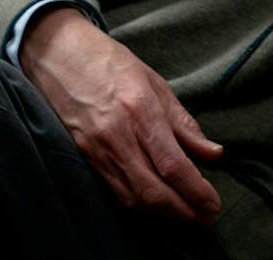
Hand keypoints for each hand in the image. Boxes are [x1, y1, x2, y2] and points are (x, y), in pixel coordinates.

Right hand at [19, 6, 222, 223]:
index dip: (196, 191)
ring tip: (188, 216)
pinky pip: (115, 192)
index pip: (172, 164)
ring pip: (134, 199)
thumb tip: (214, 154)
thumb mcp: (155, 83)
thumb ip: (184, 124)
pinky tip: (157, 206)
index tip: (214, 204)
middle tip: (206, 218)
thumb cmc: (110, 62)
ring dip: (164, 215)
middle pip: (153, 191)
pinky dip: (140, 206)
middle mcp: (118, 134)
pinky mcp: (85, 156)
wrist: (58, 54)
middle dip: (185, 212)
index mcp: (141, 108)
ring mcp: (98, 148)